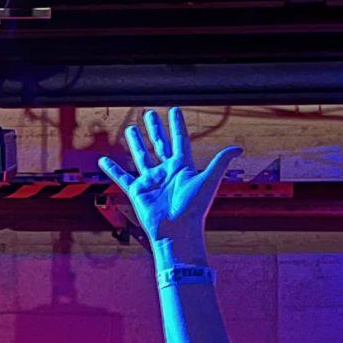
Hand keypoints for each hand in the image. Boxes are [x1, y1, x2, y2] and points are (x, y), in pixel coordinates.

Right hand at [97, 107, 240, 256]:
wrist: (177, 232)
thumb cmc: (194, 209)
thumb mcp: (208, 181)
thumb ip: (220, 162)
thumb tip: (239, 147)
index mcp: (183, 167)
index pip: (180, 140)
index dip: (177, 125)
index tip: (174, 110)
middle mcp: (167, 172)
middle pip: (160, 145)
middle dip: (155, 129)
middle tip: (149, 114)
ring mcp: (152, 181)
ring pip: (141, 157)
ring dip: (136, 143)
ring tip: (130, 129)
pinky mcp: (138, 192)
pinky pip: (123, 178)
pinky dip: (112, 170)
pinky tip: (104, 161)